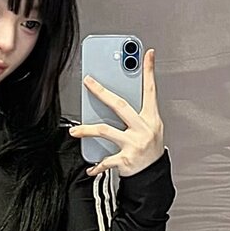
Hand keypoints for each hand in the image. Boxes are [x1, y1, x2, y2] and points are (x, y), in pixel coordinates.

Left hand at [68, 48, 164, 177]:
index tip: (148, 54)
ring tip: (75, 131)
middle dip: (102, 92)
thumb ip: (135, 114)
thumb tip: (113, 99)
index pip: (150, 90)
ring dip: (87, 130)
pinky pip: (105, 161)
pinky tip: (90, 167)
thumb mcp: (149, 128)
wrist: (154, 176)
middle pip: (120, 105)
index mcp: (150, 118)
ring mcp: (134, 144)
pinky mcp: (126, 160)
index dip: (149, 71)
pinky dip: (96, 166)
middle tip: (89, 82)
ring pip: (105, 131)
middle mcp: (143, 129)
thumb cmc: (149, 149)